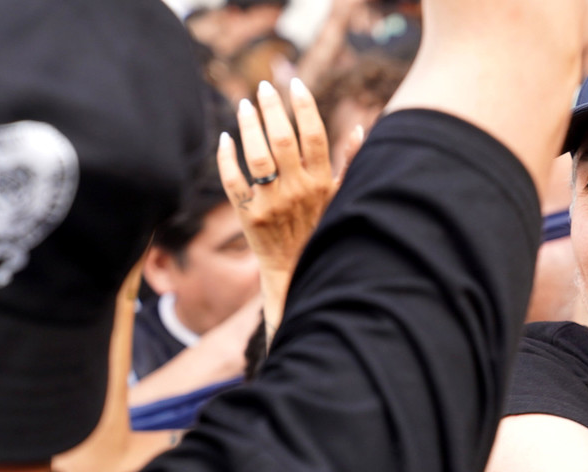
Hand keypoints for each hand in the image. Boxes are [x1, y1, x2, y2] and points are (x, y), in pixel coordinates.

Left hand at [217, 78, 359, 278]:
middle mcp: (297, 191)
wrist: (296, 272)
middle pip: (283, 139)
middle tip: (264, 87)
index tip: (295, 84)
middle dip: (273, 108)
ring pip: (257, 156)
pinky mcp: (249, 216)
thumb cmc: (320, 229)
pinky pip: (233, 182)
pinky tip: (226, 138)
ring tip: (244, 105)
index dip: (305, 106)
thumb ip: (351, 164)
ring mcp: (271, 203)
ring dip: (249, 126)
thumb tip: (361, 130)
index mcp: (321, 183)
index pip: (315, 136)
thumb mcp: (342, 198)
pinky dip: (227, 158)